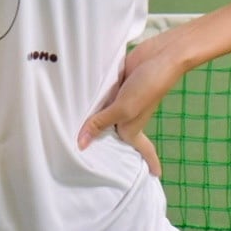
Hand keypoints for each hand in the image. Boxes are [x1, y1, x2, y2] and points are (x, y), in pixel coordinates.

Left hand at [76, 33, 188, 176]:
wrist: (160, 55)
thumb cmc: (148, 86)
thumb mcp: (123, 108)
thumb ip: (101, 123)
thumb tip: (81, 144)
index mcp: (132, 128)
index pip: (142, 150)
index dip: (149, 162)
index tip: (155, 174)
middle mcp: (126, 116)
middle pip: (112, 132)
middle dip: (101, 141)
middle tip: (86, 157)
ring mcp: (121, 99)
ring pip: (102, 112)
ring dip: (90, 116)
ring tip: (69, 129)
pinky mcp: (116, 83)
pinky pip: (100, 94)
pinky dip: (90, 96)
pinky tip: (73, 99)